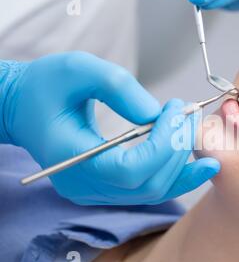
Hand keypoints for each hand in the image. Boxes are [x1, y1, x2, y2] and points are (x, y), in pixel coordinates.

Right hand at [0, 52, 219, 204]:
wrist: (23, 107)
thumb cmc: (45, 86)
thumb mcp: (78, 69)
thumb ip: (118, 88)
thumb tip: (157, 115)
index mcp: (71, 159)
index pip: (129, 170)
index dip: (162, 143)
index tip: (176, 110)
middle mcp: (84, 185)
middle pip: (148, 184)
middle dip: (177, 149)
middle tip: (188, 114)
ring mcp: (95, 192)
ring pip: (153, 191)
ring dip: (181, 161)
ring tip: (192, 128)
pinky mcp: (106, 188)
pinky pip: (147, 188)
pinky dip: (173, 170)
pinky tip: (188, 150)